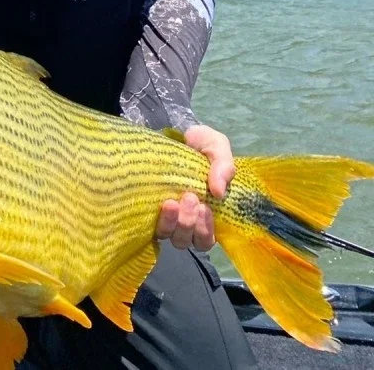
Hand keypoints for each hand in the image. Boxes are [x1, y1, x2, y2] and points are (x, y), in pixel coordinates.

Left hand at [155, 124, 234, 251]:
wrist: (173, 132)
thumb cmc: (199, 144)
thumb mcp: (217, 148)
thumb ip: (224, 166)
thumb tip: (219, 192)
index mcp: (207, 213)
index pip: (206, 239)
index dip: (205, 231)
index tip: (205, 208)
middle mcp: (187, 220)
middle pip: (189, 241)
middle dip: (190, 224)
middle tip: (190, 198)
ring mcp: (167, 216)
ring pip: (172, 237)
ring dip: (175, 224)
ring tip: (173, 202)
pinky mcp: (149, 209)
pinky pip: (154, 228)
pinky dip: (161, 221)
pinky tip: (164, 204)